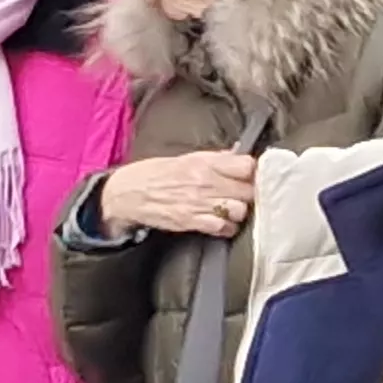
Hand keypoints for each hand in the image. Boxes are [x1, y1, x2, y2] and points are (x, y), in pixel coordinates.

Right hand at [98, 151, 258, 238]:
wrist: (128, 193)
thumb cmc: (154, 173)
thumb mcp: (185, 157)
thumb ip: (215, 158)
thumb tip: (238, 154)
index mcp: (204, 162)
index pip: (247, 165)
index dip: (253, 172)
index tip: (250, 176)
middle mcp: (205, 182)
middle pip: (248, 190)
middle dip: (249, 193)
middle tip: (242, 194)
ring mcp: (199, 203)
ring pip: (240, 211)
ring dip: (239, 212)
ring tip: (231, 209)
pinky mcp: (192, 221)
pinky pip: (223, 228)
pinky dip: (226, 227)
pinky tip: (220, 222)